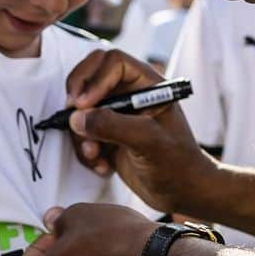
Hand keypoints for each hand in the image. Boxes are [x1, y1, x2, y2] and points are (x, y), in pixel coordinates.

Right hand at [64, 49, 219, 211]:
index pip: (113, 62)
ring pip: (82, 110)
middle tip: (73, 120)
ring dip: (81, 134)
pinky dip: (85, 151)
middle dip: (78, 100)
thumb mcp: (150, 142)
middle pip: (90, 77)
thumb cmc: (178, 164)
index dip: (94, 79)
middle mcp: (130, 95)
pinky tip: (103, 167)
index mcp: (148, 85)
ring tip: (95, 156)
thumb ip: (114, 126)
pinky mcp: (107, 136)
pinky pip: (82, 134)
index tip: (83, 104)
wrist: (181, 193)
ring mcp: (117, 115)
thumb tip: (78, 118)